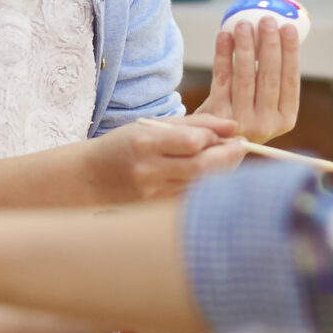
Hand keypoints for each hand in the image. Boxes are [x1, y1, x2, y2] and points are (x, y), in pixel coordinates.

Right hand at [85, 113, 245, 201]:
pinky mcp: (156, 208)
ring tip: (228, 158)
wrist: (90, 178)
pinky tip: (210, 175)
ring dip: (221, 171)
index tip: (232, 134)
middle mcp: (148, 171)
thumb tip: (233, 126)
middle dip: (229, 157)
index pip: (191, 142)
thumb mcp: (153, 125)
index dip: (215, 138)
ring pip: (200, 185)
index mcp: (145, 144)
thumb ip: (195, 124)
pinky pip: (191, 197)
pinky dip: (207, 186)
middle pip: (201, 168)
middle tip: (242, 147)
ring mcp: (152, 194)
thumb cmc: (125, 145)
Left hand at [194, 15, 299, 142]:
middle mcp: (266, 124)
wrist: (212, 142)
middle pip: (269, 77)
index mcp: (286, 119)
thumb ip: (273, 80)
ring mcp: (241, 121)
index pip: (291, 81)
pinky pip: (222, 79)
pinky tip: (224, 37)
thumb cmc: (244, 113)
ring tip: (243, 24)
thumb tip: (278, 33)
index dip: (291, 53)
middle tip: (266, 19)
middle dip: (269, 45)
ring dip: (245, 47)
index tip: (289, 28)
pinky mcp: (217, 116)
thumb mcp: (265, 107)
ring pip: (245, 77)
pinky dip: (223, 55)